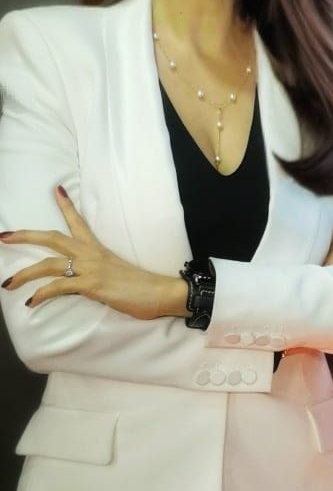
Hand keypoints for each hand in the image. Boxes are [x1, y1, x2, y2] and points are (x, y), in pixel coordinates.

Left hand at [1, 186, 187, 320]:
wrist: (159, 292)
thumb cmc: (140, 285)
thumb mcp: (114, 273)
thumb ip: (95, 274)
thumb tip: (81, 282)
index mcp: (98, 249)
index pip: (78, 222)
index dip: (66, 206)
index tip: (56, 190)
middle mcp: (91, 254)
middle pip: (53, 238)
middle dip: (26, 236)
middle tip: (5, 236)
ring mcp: (90, 268)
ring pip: (48, 264)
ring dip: (24, 274)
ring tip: (7, 283)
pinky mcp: (91, 284)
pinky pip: (57, 287)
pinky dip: (41, 294)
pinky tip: (31, 300)